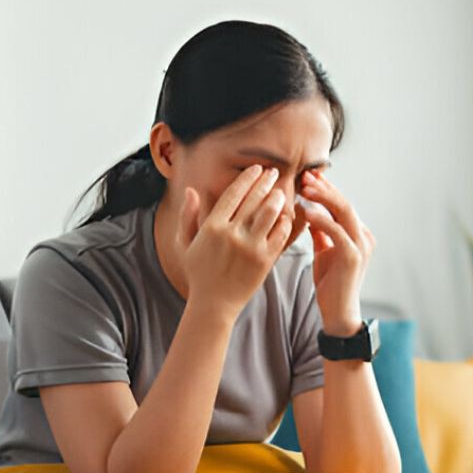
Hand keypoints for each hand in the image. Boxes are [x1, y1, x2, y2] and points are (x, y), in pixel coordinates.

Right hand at [176, 165, 299, 319]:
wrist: (214, 304)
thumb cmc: (198, 273)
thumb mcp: (185, 244)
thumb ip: (188, 216)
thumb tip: (192, 190)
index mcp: (212, 227)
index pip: (234, 194)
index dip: (248, 178)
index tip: (257, 168)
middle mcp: (232, 234)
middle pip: (254, 199)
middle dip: (265, 182)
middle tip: (273, 172)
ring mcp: (250, 247)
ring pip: (269, 213)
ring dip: (277, 198)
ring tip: (280, 191)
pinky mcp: (265, 260)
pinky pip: (280, 234)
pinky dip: (285, 222)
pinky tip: (286, 215)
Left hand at [298, 169, 374, 335]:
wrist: (338, 314)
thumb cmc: (331, 284)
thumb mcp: (324, 252)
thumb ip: (320, 232)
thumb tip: (308, 211)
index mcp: (358, 234)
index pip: (342, 205)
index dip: (326, 190)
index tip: (307, 178)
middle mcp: (364, 237)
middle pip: (344, 204)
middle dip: (325, 188)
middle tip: (306, 176)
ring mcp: (361, 246)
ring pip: (344, 212)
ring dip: (323, 197)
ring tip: (305, 187)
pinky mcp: (353, 256)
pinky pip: (337, 231)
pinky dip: (322, 218)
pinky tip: (307, 209)